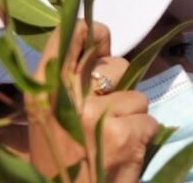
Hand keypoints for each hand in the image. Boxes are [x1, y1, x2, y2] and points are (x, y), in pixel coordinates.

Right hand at [28, 22, 159, 182]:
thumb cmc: (58, 160)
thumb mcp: (49, 115)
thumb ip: (69, 82)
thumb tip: (101, 46)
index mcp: (43, 88)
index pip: (71, 36)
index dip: (93, 32)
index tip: (101, 37)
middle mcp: (69, 95)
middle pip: (115, 64)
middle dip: (120, 85)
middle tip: (108, 111)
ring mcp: (98, 113)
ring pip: (137, 96)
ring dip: (132, 117)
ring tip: (111, 139)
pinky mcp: (125, 132)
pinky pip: (149, 120)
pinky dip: (142, 136)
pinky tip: (124, 152)